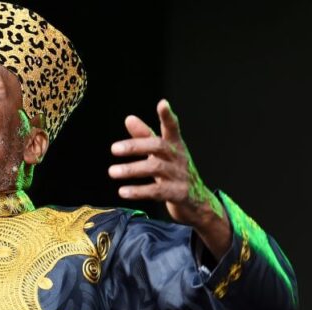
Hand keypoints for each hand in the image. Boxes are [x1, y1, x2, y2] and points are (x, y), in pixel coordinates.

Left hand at [108, 99, 230, 257]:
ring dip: (132, 169)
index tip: (162, 103)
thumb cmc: (176, 174)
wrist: (199, 203)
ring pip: (156, 168)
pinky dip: (139, 191)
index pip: (172, 128)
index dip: (167, 116)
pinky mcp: (179, 194)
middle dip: (136, 146)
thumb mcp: (162, 154)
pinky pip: (157, 191)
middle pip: (158, 146)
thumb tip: (129, 118)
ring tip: (112, 172)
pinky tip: (123, 191)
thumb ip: (145, 136)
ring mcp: (180, 176)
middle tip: (114, 149)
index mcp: (175, 146)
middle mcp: (179, 158)